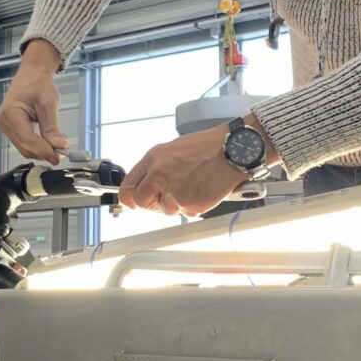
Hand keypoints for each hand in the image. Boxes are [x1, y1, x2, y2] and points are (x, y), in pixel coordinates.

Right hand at [0, 40, 68, 163]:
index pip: (27, 140)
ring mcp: (5, 126)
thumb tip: (60, 146)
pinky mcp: (10, 128)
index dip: (44, 150)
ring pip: (24, 147)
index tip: (60, 155)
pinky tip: (49, 141)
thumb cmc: (38, 82)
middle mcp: (3, 122)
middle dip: (44, 152)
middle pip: (24, 146)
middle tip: (62, 154)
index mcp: (10, 113)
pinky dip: (37, 145)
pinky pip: (24, 142)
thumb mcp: (48, 104)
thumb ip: (52, 127)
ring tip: (58, 146)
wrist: (32, 72)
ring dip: (41, 150)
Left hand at [118, 124, 247, 216]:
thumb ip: (155, 167)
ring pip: (166, 210)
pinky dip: (193, 206)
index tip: (132, 203)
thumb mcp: (171, 149)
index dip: (129, 198)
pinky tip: (201, 190)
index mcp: (153, 160)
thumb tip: (146, 184)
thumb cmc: (206, 147)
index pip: (128, 187)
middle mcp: (160, 176)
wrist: (231, 151)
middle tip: (166, 197)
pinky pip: (185, 213)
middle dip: (152, 203)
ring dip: (176, 203)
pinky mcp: (191, 206)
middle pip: (143, 203)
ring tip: (192, 186)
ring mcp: (175, 193)